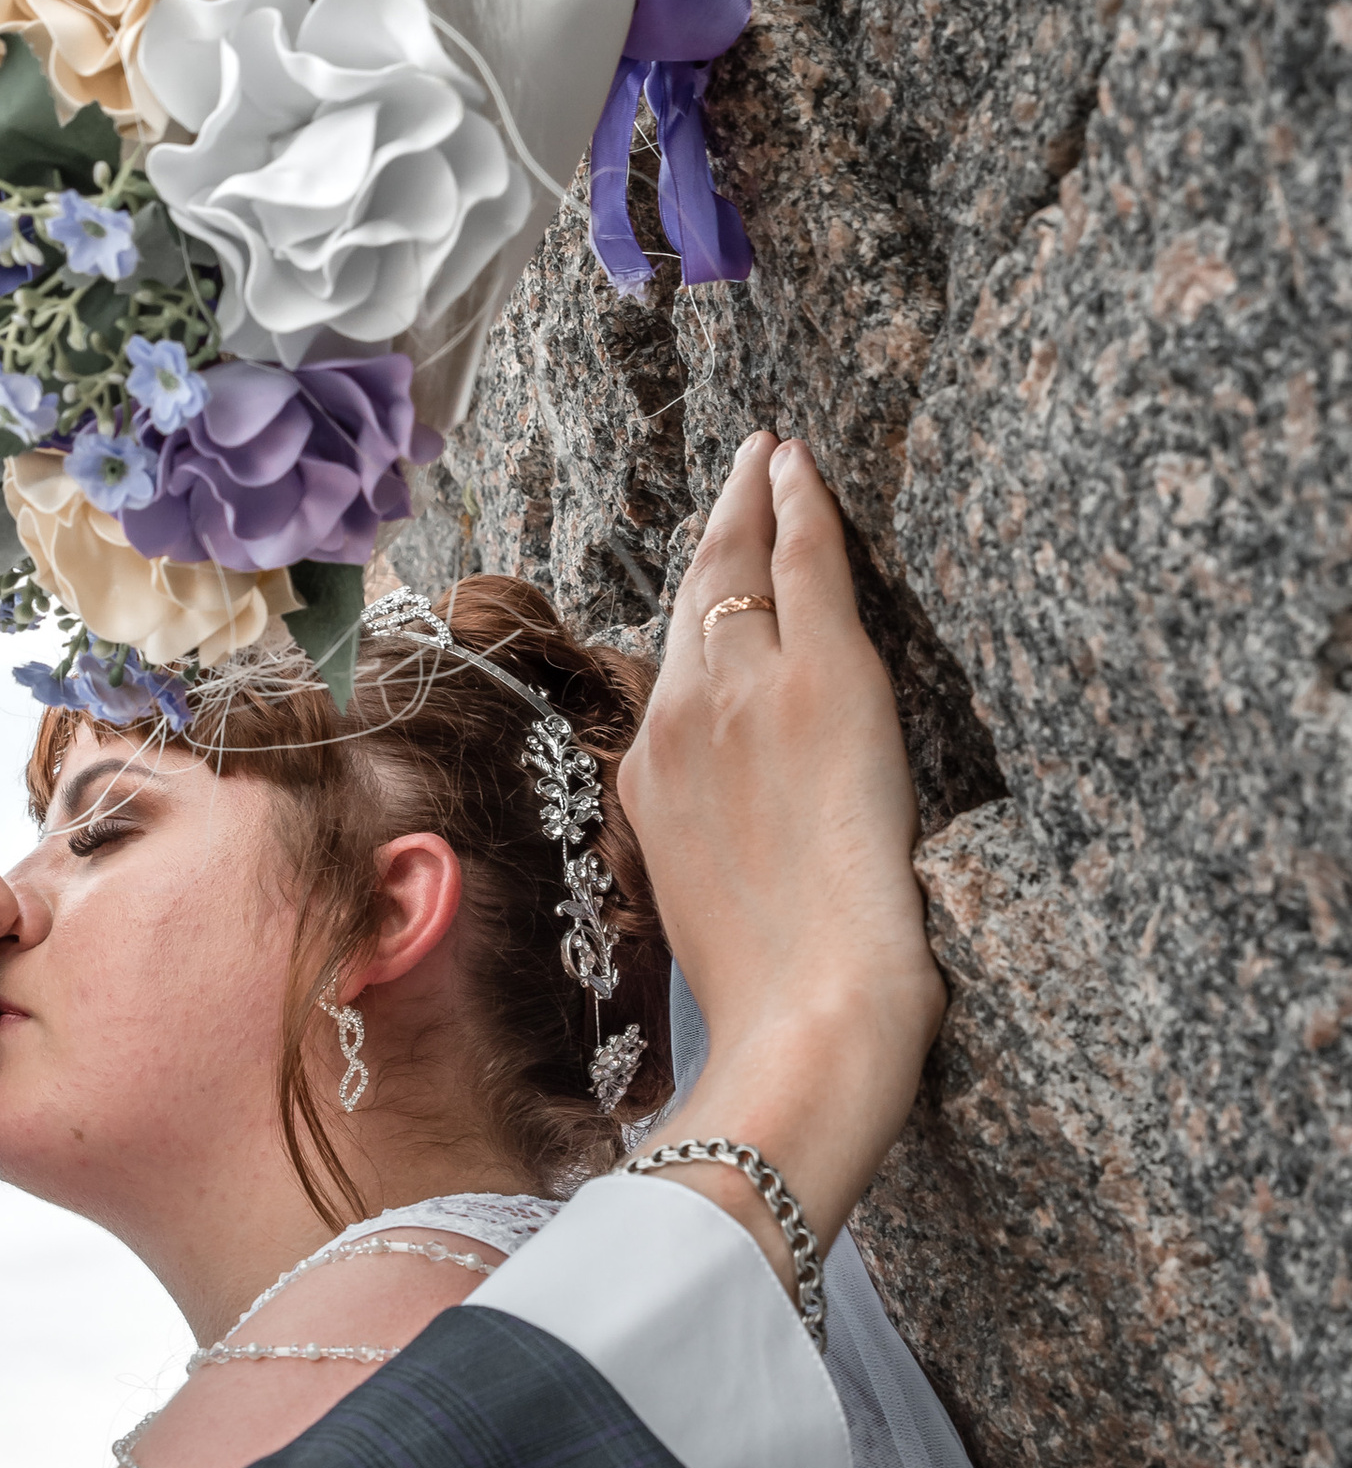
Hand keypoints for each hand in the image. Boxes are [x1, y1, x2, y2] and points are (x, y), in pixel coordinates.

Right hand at [618, 434, 944, 1264]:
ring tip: (772, 456)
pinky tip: (802, 467)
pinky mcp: (817, 676)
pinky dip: (801, 506)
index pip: (675, 678)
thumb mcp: (705, 916)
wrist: (804, 1010)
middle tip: (740, 471)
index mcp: (651, 786)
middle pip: (691, 603)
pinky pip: (804, 564)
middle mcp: (676, 725)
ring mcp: (740, 693)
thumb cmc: (772, 996)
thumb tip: (729, 843)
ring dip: (756, 502)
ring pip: (738, 570)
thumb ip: (707, 853)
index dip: (694, 615)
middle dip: (716, 529)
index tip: (709, 579)